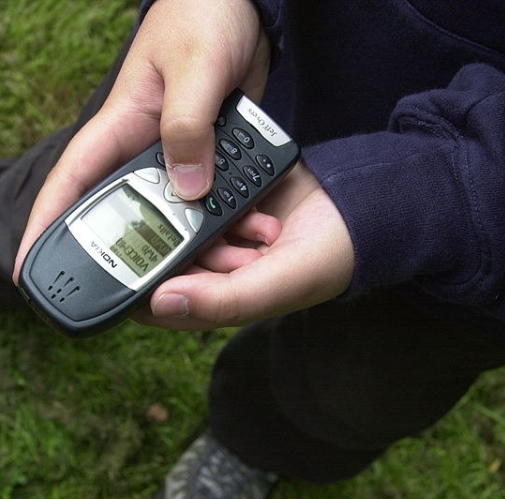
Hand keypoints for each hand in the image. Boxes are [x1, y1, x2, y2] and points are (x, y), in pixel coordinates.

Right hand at [13, 0, 269, 282]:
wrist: (246, 3)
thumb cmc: (204, 15)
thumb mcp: (195, 69)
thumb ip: (188, 127)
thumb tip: (188, 189)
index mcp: (122, 124)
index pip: (73, 182)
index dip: (45, 228)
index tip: (25, 273)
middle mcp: (144, 147)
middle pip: (125, 214)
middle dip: (129, 256)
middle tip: (137, 298)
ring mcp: (177, 154)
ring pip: (173, 214)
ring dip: (191, 243)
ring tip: (211, 275)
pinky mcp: (209, 156)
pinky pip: (211, 201)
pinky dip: (224, 221)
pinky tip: (240, 242)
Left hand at [134, 165, 354, 329]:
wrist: (364, 202)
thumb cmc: (330, 257)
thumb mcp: (278, 284)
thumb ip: (223, 300)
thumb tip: (160, 301)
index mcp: (223, 298)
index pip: (159, 301)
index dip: (143, 287)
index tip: (140, 264)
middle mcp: (216, 267)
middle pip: (169, 255)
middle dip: (193, 246)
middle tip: (226, 238)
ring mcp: (222, 231)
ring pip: (185, 219)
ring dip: (214, 218)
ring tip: (257, 223)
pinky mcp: (229, 197)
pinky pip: (205, 190)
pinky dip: (226, 192)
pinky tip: (259, 205)